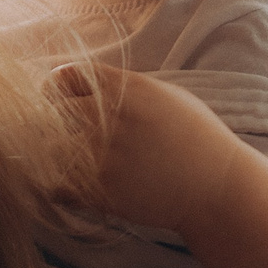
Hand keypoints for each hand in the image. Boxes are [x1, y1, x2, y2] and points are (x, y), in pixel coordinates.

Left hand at [50, 63, 243, 234]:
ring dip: (53, 150)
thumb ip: (126, 87)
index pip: (66, 76)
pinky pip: (59, 186)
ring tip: (63, 155)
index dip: (58, 85)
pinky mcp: (102, 191)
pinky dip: (59, 187)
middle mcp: (111, 119)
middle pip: (53, 109)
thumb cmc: (198, 137)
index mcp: (126, 90)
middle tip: (53, 124)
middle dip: (51, 115)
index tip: (57, 94)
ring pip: (51, 147)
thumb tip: (88, 82)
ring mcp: (104, 156)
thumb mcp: (167, 95)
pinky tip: (69, 184)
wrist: (217, 187)